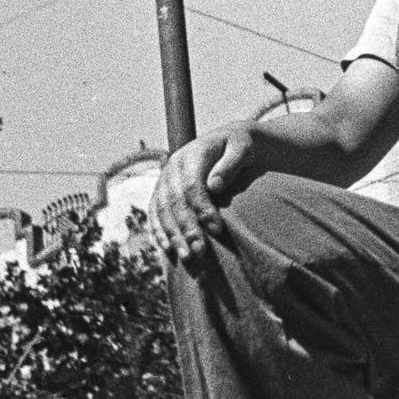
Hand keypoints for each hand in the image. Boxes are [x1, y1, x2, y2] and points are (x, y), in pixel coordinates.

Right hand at [149, 125, 255, 266]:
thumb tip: (214, 186)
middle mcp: (173, 166)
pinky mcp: (162, 190)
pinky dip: (160, 231)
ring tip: (187, 257)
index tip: (217, 229)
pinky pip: (155, 212)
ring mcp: (165, 178)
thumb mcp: (243, 148)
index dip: (202, 209)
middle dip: (186, 228)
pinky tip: (168, 249)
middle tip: (200, 251)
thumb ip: (230, 164)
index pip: (192, 185)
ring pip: (162, 210)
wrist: (229, 141)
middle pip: (174, 201)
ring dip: (172, 235)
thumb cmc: (241, 147)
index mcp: (192, 154)